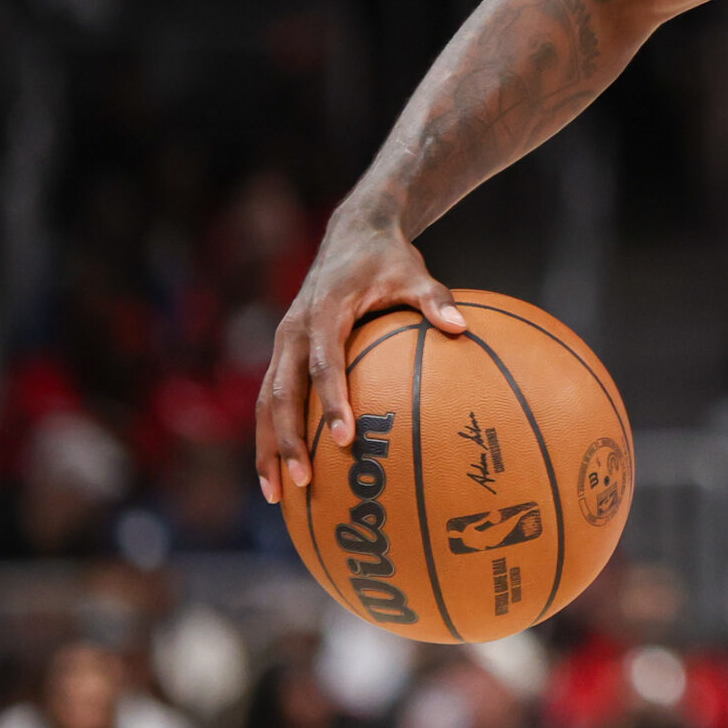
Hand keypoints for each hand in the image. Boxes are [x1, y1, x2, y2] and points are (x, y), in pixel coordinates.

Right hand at [255, 202, 466, 502]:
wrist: (352, 233)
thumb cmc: (389, 258)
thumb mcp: (415, 271)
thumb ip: (434, 299)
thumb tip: (462, 327)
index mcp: (323, 312)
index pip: (324, 363)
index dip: (331, 402)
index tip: (345, 438)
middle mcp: (293, 330)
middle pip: (280, 393)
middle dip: (287, 440)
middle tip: (303, 481)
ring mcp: (283, 344)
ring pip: (265, 402)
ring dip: (267, 447)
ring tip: (276, 494)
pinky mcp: (284, 353)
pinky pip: (271, 399)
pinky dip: (272, 435)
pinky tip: (283, 471)